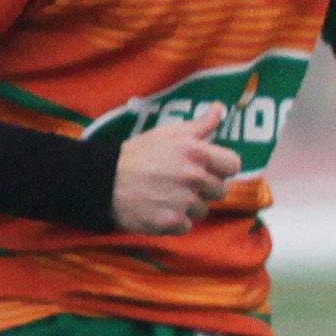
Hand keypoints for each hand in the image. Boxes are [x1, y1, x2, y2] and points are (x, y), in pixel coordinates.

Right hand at [108, 114, 234, 234]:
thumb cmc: (137, 155)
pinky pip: (187, 226)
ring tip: (166, 195)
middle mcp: (193, 177)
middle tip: (181, 183)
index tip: (208, 169)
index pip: (233, 165)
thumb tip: (221, 109)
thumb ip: (200, 125)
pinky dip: (175, 221)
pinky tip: (159, 208)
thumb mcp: (168, 133)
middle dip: (205, 188)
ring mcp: (182, 201)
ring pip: (203, 210)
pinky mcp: (170, 222)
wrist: (103, 181)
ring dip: (189, 206)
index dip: (222, 168)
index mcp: (195, 152)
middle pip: (220, 190)